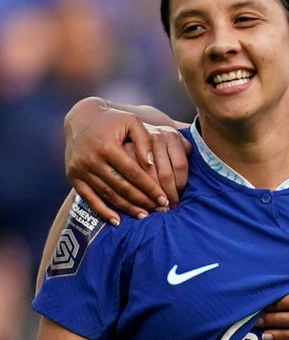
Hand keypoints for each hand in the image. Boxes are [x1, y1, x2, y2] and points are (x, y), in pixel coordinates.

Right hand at [64, 97, 190, 223]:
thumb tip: (151, 165)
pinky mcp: (72, 176)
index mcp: (107, 147)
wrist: (81, 118)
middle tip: (160, 211)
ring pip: (108, 194)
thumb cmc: (113, 120)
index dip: (150, 188)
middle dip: (142, 201)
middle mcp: (91, 160)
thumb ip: (145, 141)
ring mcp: (80, 169)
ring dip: (127, 208)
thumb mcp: (132, 122)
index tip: (164, 199)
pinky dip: (102, 211)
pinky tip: (116, 221)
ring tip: (144, 216)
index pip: (134, 173)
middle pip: (122, 187)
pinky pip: (88, 198)